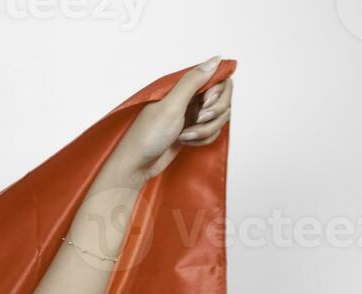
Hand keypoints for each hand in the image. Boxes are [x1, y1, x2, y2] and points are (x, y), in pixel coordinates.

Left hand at [111, 56, 233, 183]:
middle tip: (197, 120)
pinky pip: (213, 132)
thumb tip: (215, 59)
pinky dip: (203, 139)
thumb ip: (193, 81)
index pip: (218, 79)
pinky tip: (185, 142)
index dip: (218, 91)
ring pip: (220, 117)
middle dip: (214, 113)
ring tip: (184, 136)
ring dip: (205, 129)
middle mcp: (190, 98)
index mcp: (182, 87)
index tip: (205, 102)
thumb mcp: (171, 105)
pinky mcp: (193, 131)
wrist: (138, 165)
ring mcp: (192, 115)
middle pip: (223, 98)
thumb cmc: (148, 136)